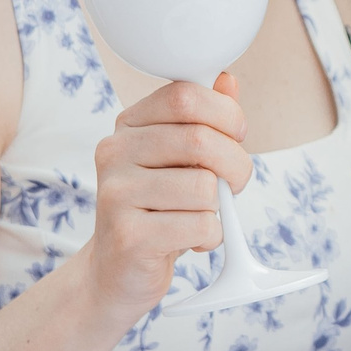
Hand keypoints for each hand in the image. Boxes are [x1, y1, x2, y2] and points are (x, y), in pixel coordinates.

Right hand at [84, 72, 249, 316]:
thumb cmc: (159, 209)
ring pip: (205, 187)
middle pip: (201, 140)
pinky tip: (189, 240)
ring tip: (200, 216)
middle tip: (233, 185)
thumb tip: (228, 80)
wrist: (117, 270)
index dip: (226, 114)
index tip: (236, 135)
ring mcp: (116, 194)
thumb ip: (204, 120)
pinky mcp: (129, 236)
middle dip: (236, 165)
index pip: (185, 95)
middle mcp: (114, 153)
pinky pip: (201, 226)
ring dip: (219, 208)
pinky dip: (211, 236)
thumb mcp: (181, 160)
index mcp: (128, 125)